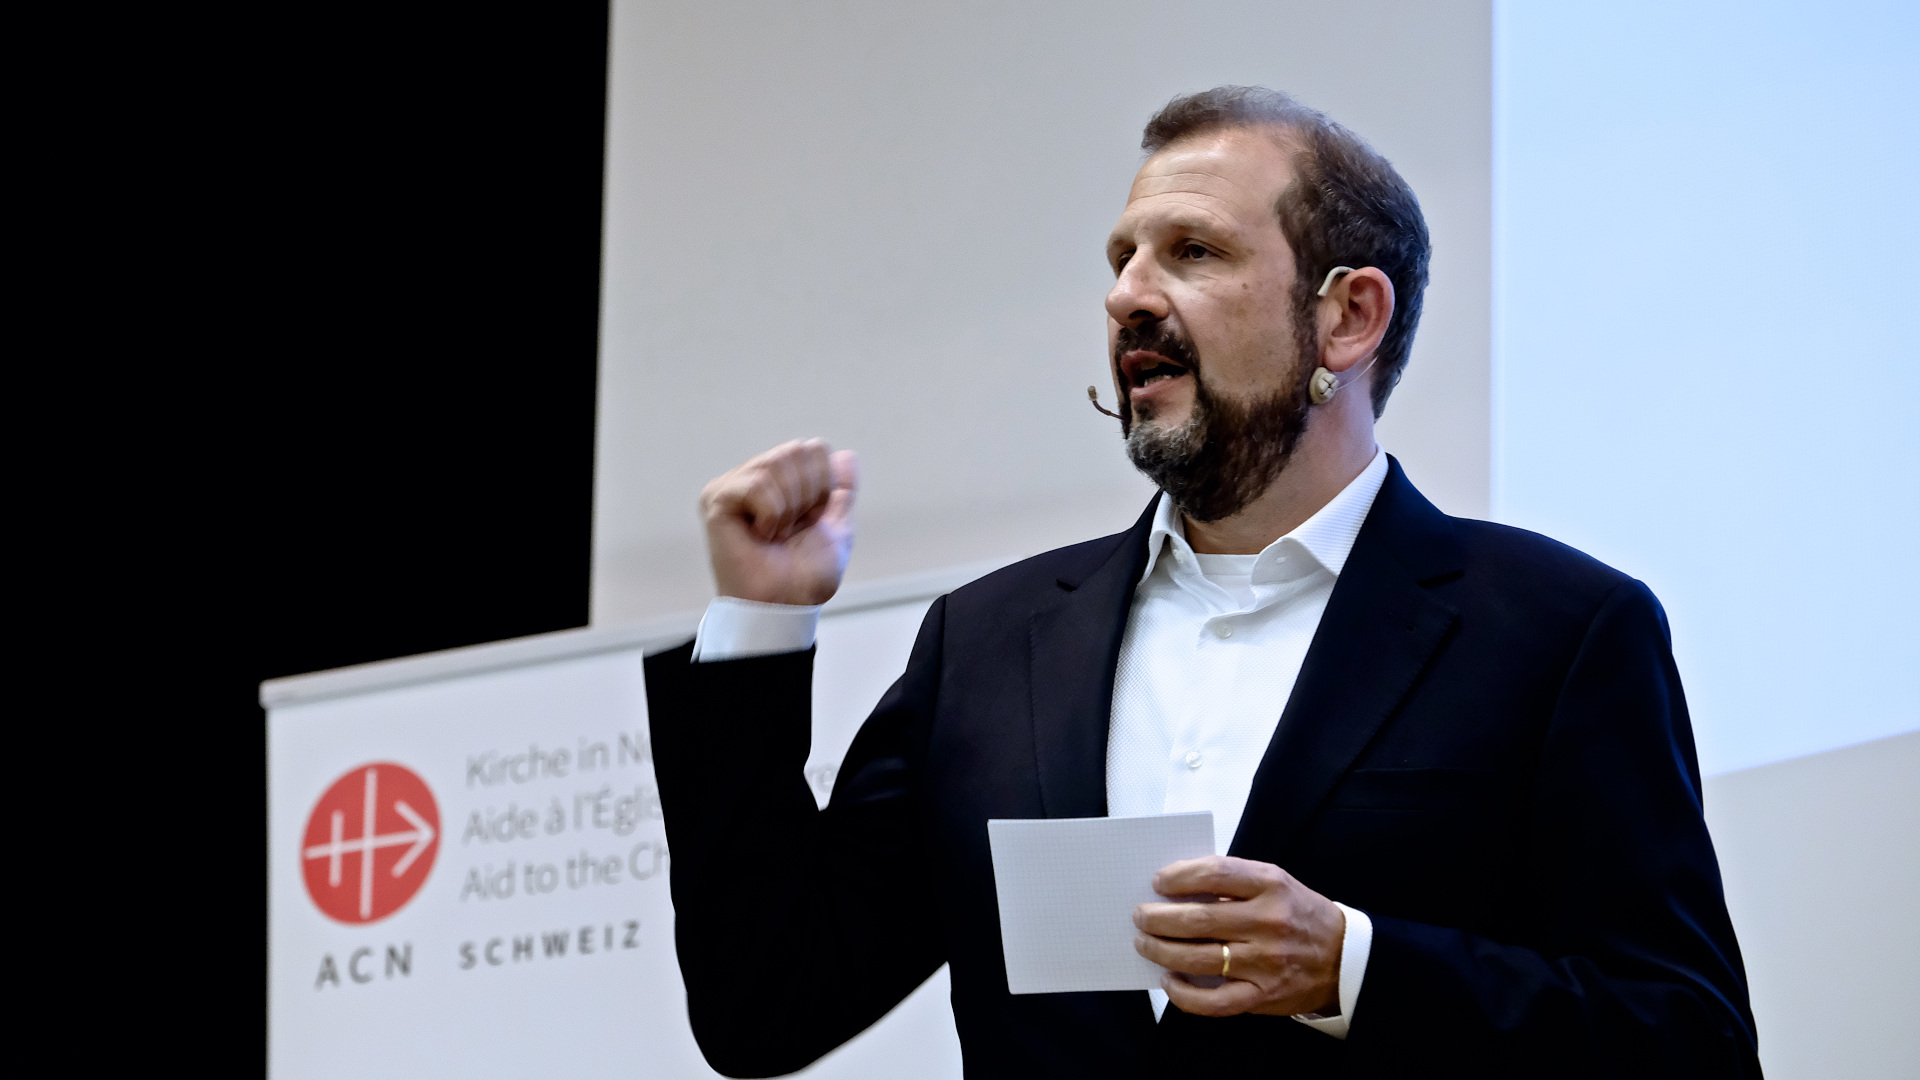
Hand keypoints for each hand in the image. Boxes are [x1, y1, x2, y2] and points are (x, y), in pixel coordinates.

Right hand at [699, 439, 857, 605]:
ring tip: (774, 535)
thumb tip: (846, 455)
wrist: (786, 605)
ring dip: (788, 508)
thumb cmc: (805, 576)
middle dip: (807, 495)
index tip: (810, 521)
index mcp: (780, 482)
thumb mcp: (836, 528)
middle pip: (797, 450)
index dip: (823, 486)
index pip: (814, 449)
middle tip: (790, 530)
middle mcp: (753, 477)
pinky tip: (759, 536)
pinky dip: (771, 515)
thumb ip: (842, 491)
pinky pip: (758, 484)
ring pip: (776, 464)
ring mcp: (732, 487)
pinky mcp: (716, 500)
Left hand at [1133, 856, 1344, 1017]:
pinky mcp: (1262, 996)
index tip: (1158, 882)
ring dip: (1162, 951)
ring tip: (1145, 943)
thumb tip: (1177, 885)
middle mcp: (1268, 922)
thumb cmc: (1299, 914)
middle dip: (1158, 918)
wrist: (1345, 957)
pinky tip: (1169, 982)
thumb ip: (1233, 880)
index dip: (1179, 877)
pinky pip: (1214, 1002)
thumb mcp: (1275, 883)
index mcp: (1271, 886)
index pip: (1214, 873)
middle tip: (1140, 916)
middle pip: (1198, 919)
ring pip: (1199, 959)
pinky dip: (1184, 994)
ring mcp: (1265, 962)